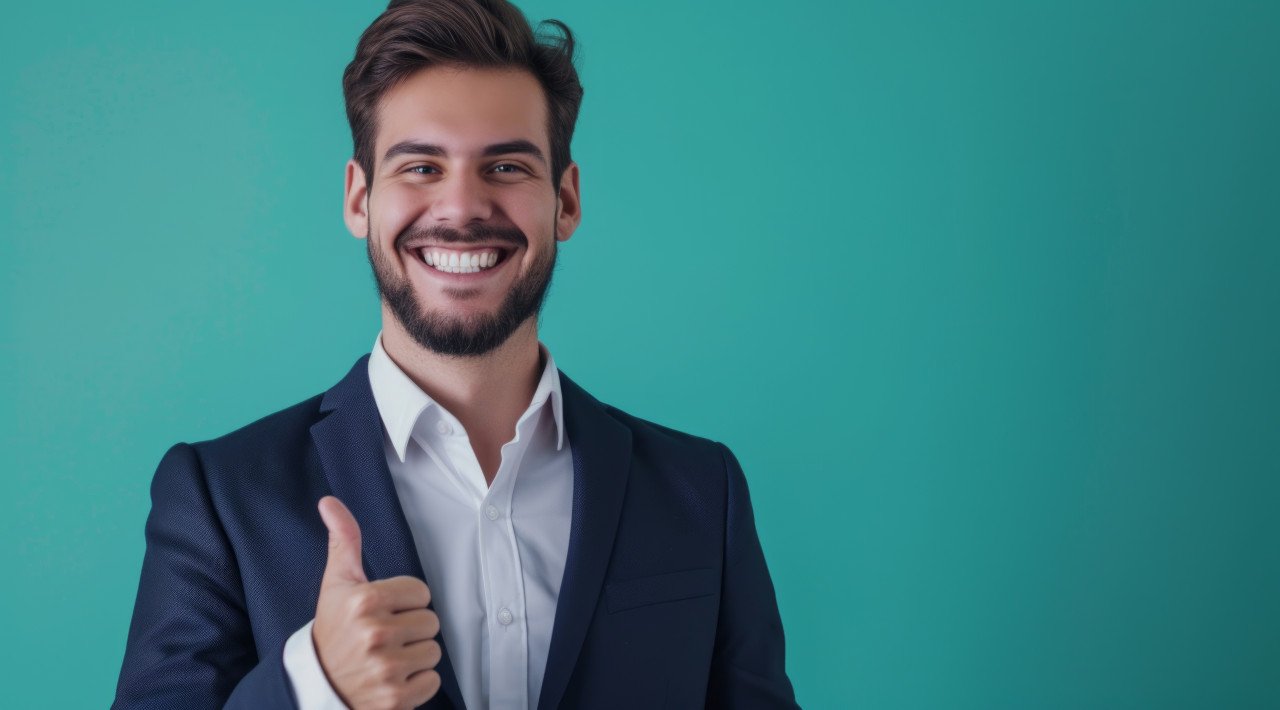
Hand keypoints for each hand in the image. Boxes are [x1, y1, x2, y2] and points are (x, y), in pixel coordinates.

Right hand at [313, 496, 441, 709]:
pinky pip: (432, 680)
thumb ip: (344, 540)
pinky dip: (416, 683)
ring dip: (415, 656)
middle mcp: (375, 634)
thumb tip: (329, 501)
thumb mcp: (336, 584)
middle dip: (411, 629)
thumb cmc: (332, 631)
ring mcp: (386, 669)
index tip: (382, 612)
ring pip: (433, 651)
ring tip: (387, 657)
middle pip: (431, 621)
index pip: (421, 592)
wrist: (315, 686)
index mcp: (364, 601)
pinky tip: (392, 679)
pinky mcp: (396, 698)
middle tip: (384, 637)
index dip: (405, 602)